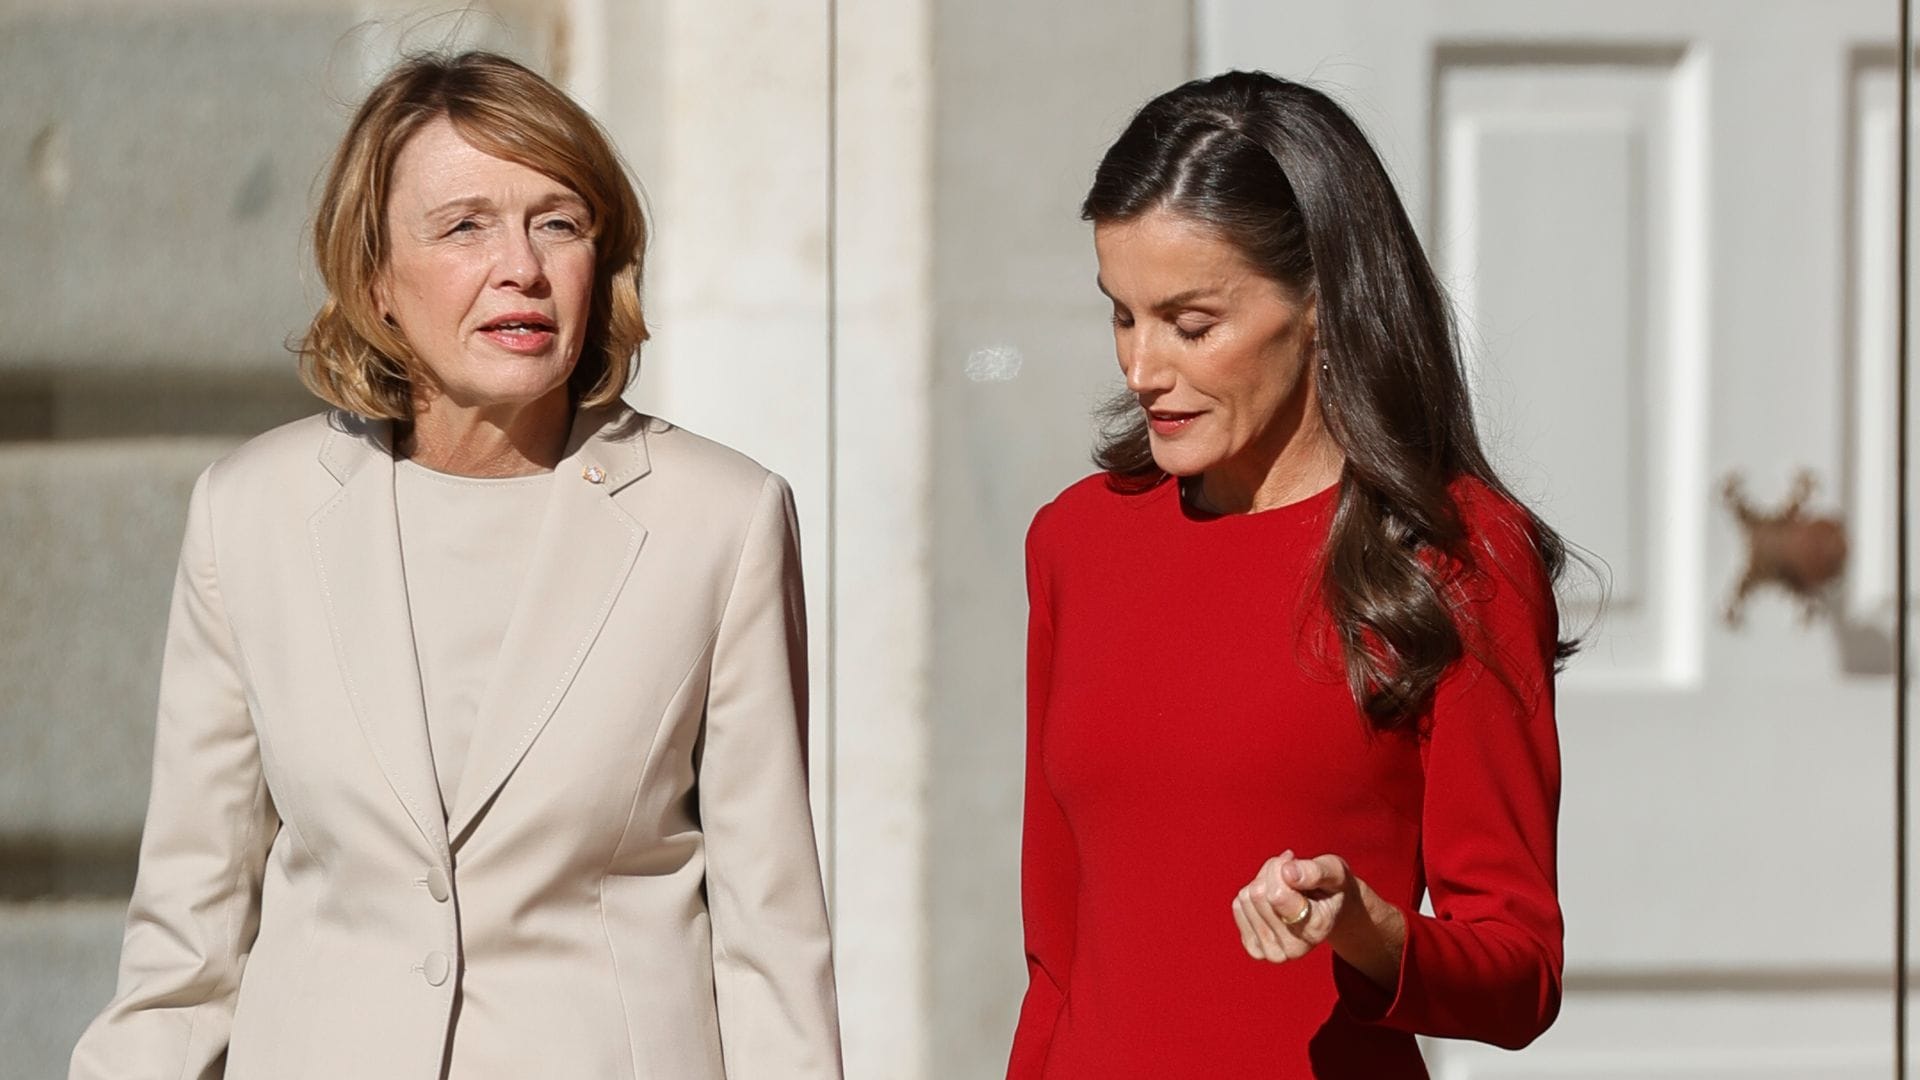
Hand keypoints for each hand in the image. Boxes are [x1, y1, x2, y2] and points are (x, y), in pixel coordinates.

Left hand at [1231, 850, 1353, 963]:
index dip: (1280, 870)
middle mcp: (1295, 948)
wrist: (1329, 909)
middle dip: (1271, 874)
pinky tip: (1272, 899)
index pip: (1276, 895)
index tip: (1293, 865)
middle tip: (1290, 875)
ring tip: (1285, 886)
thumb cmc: (1332, 887)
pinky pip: (1238, 907)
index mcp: (1317, 929)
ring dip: (1262, 882)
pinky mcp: (1256, 949)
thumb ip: (1315, 871)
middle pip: (1258, 895)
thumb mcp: (1334, 872)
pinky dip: (1251, 893)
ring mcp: (1273, 953)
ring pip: (1246, 899)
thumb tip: (1288, 872)